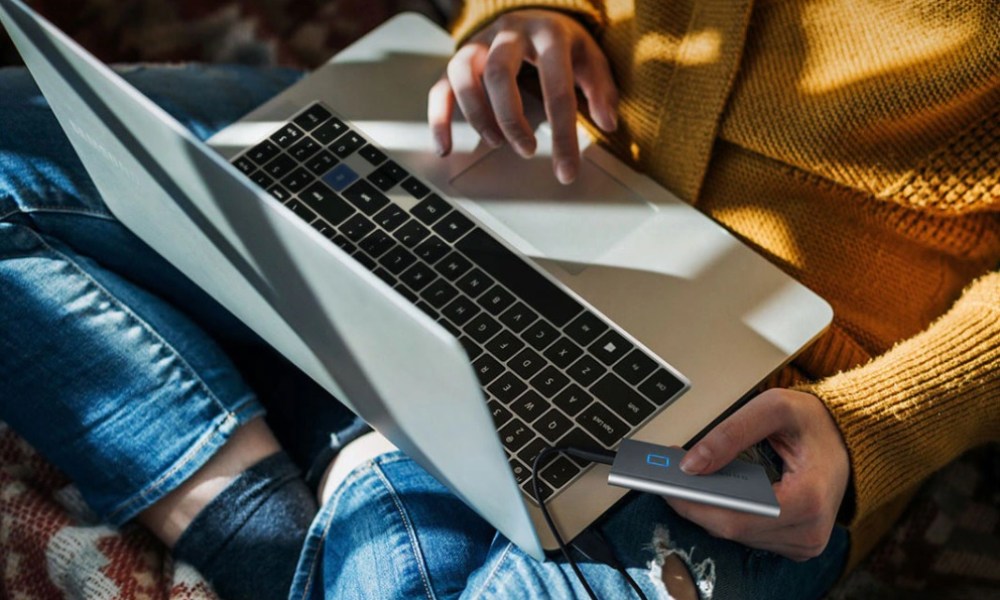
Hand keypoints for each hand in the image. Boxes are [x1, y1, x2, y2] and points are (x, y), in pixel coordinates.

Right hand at [428, 9, 617, 183]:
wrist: (533, 14)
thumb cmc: (562, 43)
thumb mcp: (590, 59)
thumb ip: (601, 90)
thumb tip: (608, 123)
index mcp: (548, 34)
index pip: (556, 88)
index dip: (563, 135)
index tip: (566, 171)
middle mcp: (509, 34)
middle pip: (499, 74)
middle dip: (512, 119)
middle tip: (527, 151)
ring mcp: (479, 45)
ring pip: (464, 75)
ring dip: (478, 116)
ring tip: (497, 143)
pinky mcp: (459, 60)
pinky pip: (440, 88)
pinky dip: (439, 119)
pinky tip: (446, 147)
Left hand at [667, 389, 849, 560]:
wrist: (845, 437)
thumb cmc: (814, 423)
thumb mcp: (773, 408)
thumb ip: (730, 434)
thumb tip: (691, 464)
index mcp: (808, 500)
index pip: (736, 518)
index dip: (695, 504)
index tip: (666, 485)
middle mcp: (809, 532)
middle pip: (732, 529)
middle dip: (695, 503)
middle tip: (665, 476)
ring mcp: (803, 543)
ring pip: (736, 535)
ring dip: (707, 509)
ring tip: (685, 481)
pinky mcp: (794, 544)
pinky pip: (748, 534)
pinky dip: (725, 513)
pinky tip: (708, 492)